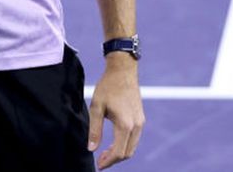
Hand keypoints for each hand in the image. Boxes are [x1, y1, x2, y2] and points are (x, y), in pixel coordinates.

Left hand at [88, 54, 144, 168]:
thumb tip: (91, 149)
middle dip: (114, 159)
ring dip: (120, 153)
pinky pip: (134, 138)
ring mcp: (140, 122)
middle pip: (128, 152)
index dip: (109, 161)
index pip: (119, 152)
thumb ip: (94, 130)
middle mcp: (136, 126)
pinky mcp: (141, 118)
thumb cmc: (107, 87)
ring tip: (105, 153)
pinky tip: (113, 143)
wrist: (123, 71)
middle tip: (100, 161)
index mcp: (125, 124)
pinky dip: (125, 144)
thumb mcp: (96, 107)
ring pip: (132, 146)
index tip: (99, 165)